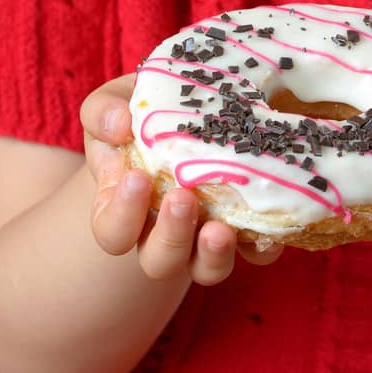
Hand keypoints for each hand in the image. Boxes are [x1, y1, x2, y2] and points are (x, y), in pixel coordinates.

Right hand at [80, 72, 283, 283]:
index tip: (137, 178)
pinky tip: (266, 235)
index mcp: (123, 207)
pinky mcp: (246, 229)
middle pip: (159, 261)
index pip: (113, 232)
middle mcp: (163, 231)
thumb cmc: (142, 115)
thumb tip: (118, 125)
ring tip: (220, 229)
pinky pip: (255, 254)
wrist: (188, 108)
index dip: (121, 215)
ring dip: (211, 255)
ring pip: (205, 270)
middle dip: (170, 235)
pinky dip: (262, 250)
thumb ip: (104, 112)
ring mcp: (204, 235)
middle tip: (182, 198)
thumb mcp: (115, 102)